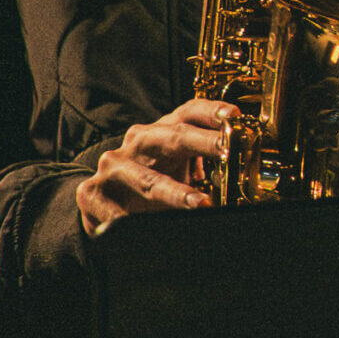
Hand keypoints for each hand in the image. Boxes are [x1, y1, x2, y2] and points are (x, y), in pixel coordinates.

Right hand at [77, 99, 232, 232]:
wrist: (101, 205)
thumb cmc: (151, 182)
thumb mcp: (179, 168)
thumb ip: (205, 163)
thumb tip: (246, 167)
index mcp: (163, 131)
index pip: (189, 111)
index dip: (211, 110)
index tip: (234, 114)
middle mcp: (138, 142)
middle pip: (173, 137)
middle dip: (203, 143)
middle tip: (227, 151)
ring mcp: (114, 166)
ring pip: (148, 178)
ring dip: (176, 192)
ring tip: (201, 203)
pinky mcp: (92, 193)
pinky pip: (112, 208)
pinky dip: (127, 219)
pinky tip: (139, 227)